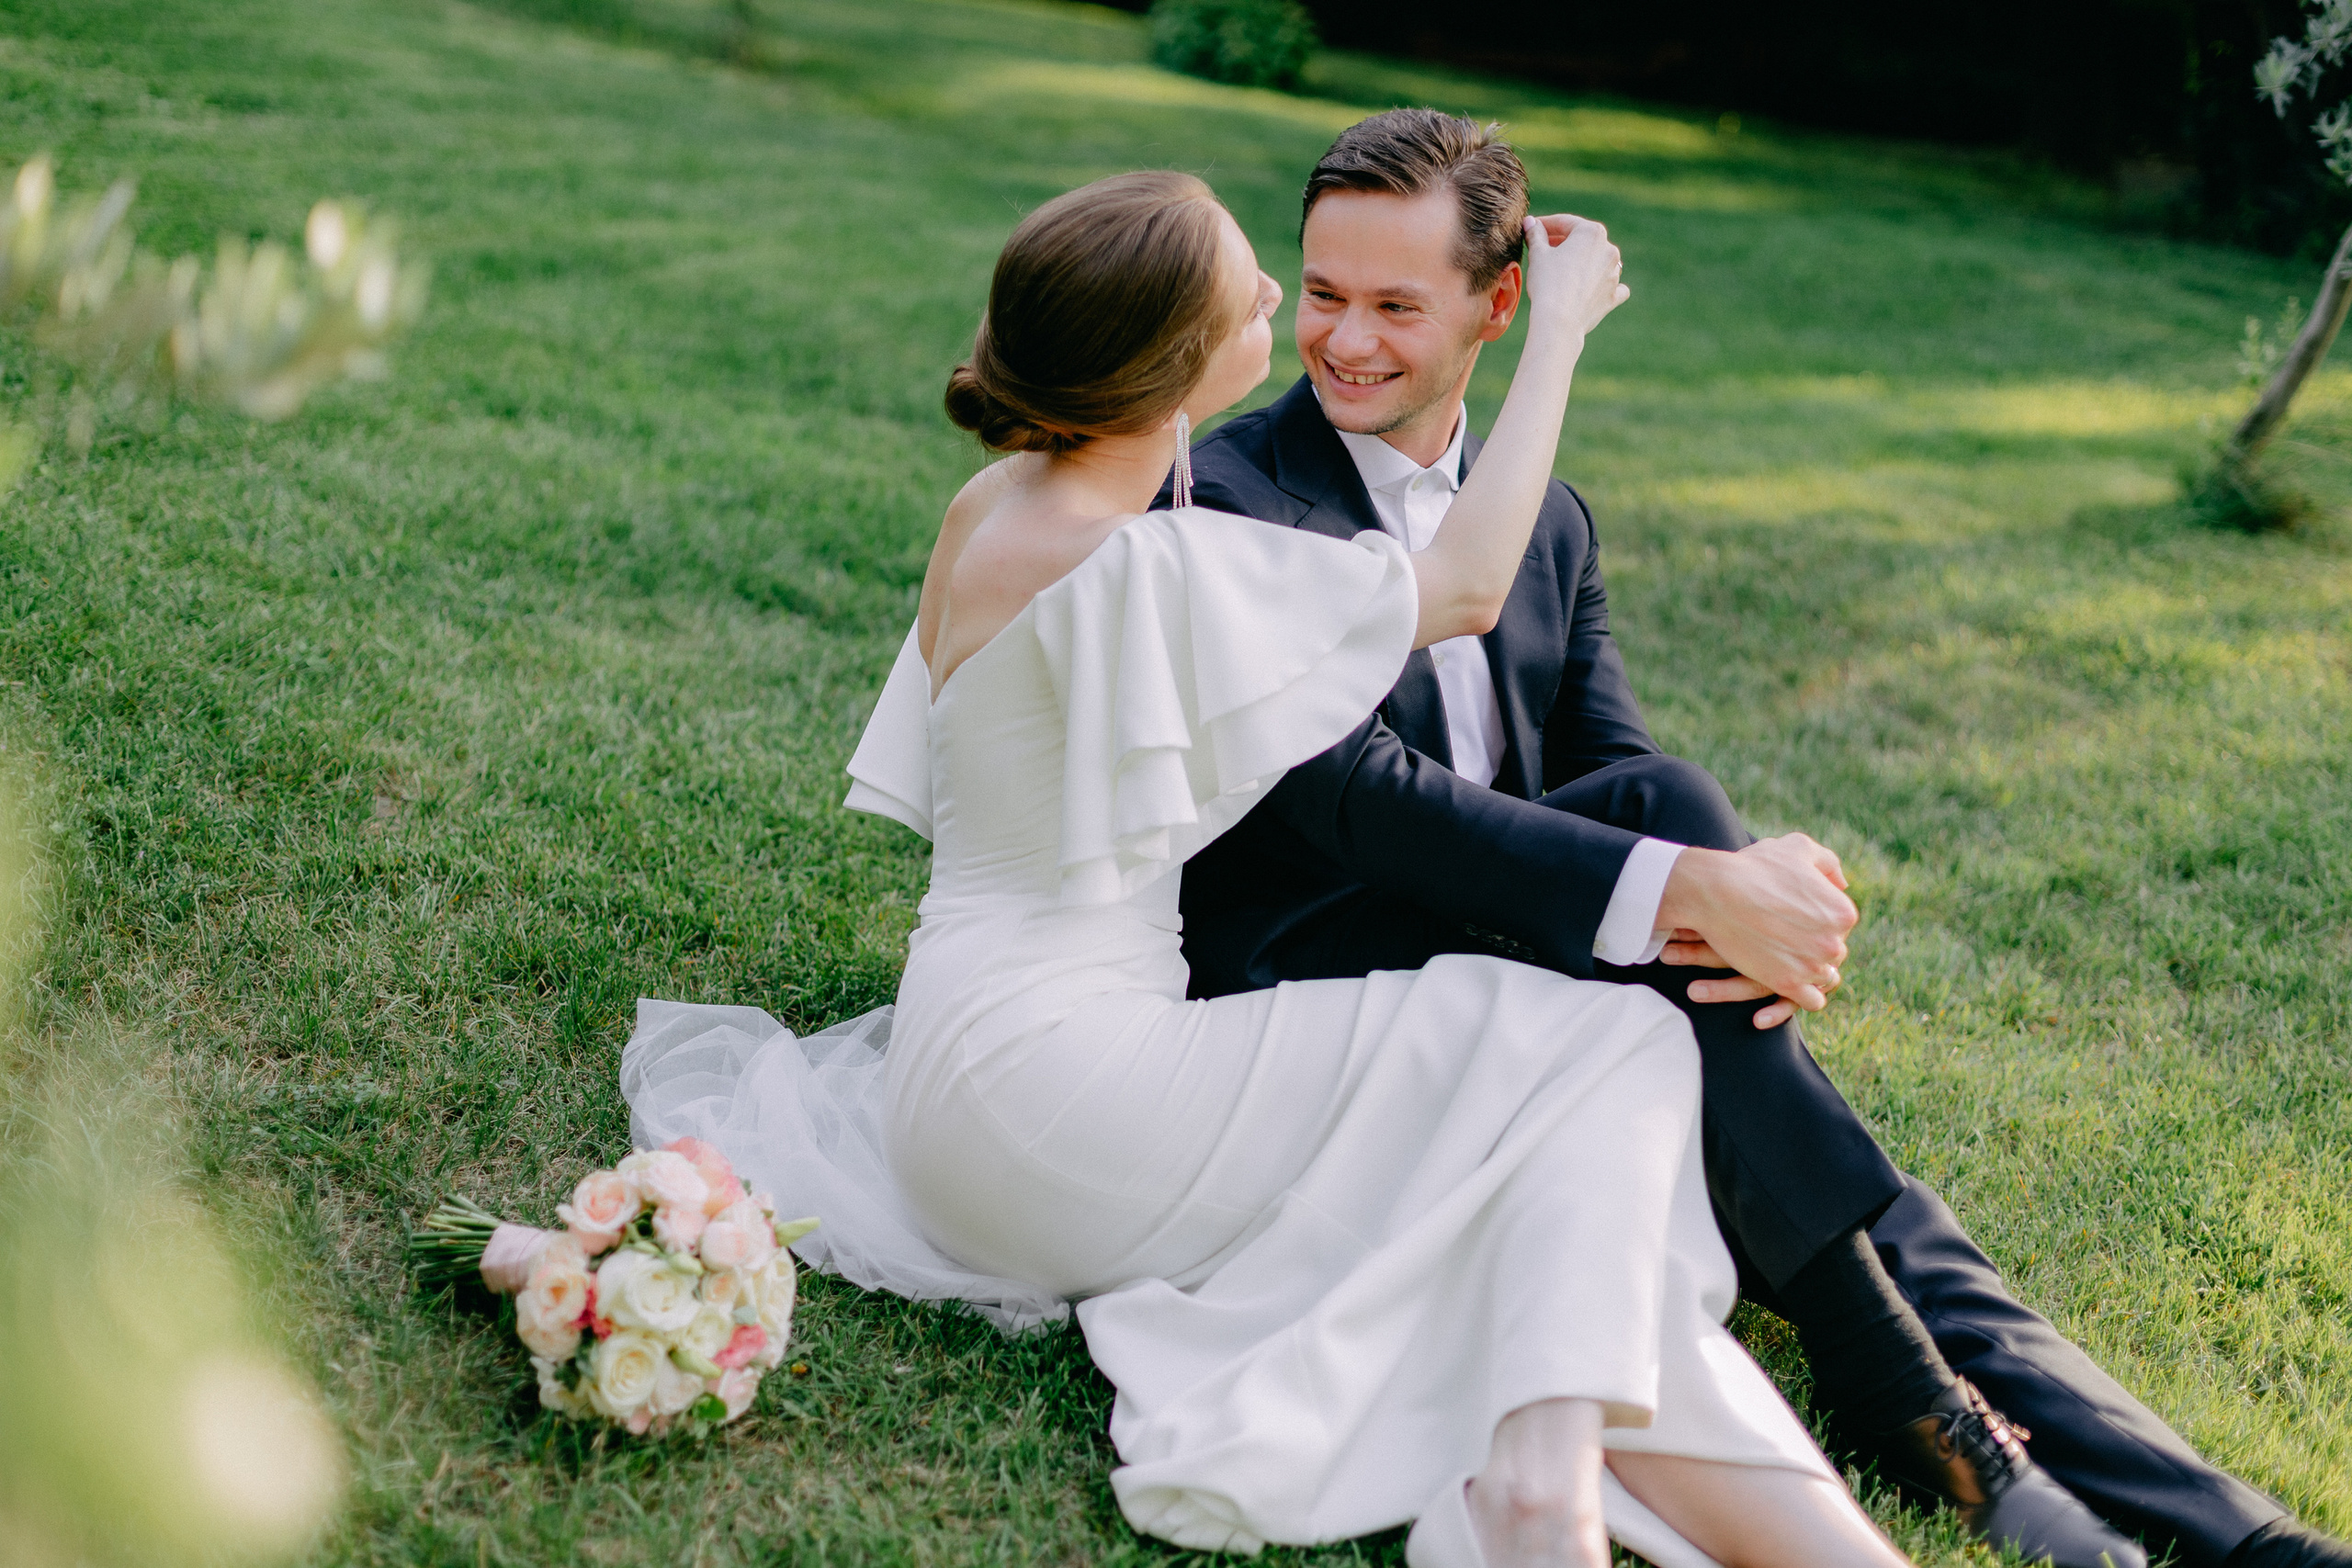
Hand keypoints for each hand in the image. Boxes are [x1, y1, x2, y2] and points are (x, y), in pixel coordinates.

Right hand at [1521, 214, 1627, 340]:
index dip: (1545, 225)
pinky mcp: (1614, 294)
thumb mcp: (1537, 254)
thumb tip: (1530, 222)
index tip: (1532, 229)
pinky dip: (1603, 284)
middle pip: (1582, 241)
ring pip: (1598, 261)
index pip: (1565, 223)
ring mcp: (1614, 273)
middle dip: (1563, 242)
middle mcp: (1609, 249)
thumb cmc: (1547, 283)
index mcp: (1592, 232)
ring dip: (1582, 262)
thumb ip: (1535, 234)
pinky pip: (1613, 285)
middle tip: (1543, 248)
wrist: (1559, 321)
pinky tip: (1595, 287)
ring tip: (1563, 270)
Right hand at [1653, 834, 1855, 1016]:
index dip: (1817, 922)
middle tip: (1786, 938)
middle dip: (1814, 947)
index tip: (1794, 919)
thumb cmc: (1753, 867)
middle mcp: (1834, 942)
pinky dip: (1803, 996)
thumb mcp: (1798, 848)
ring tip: (1783, 959)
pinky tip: (1787, 982)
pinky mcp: (1788, 984)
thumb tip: (1842, 884)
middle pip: (1832, 951)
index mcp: (1842, 912)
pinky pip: (1811, 1001)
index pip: (1840, 925)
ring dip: (1807, 971)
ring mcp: (1812, 966)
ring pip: (1823, 976)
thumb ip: (1827, 863)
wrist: (1714, 890)